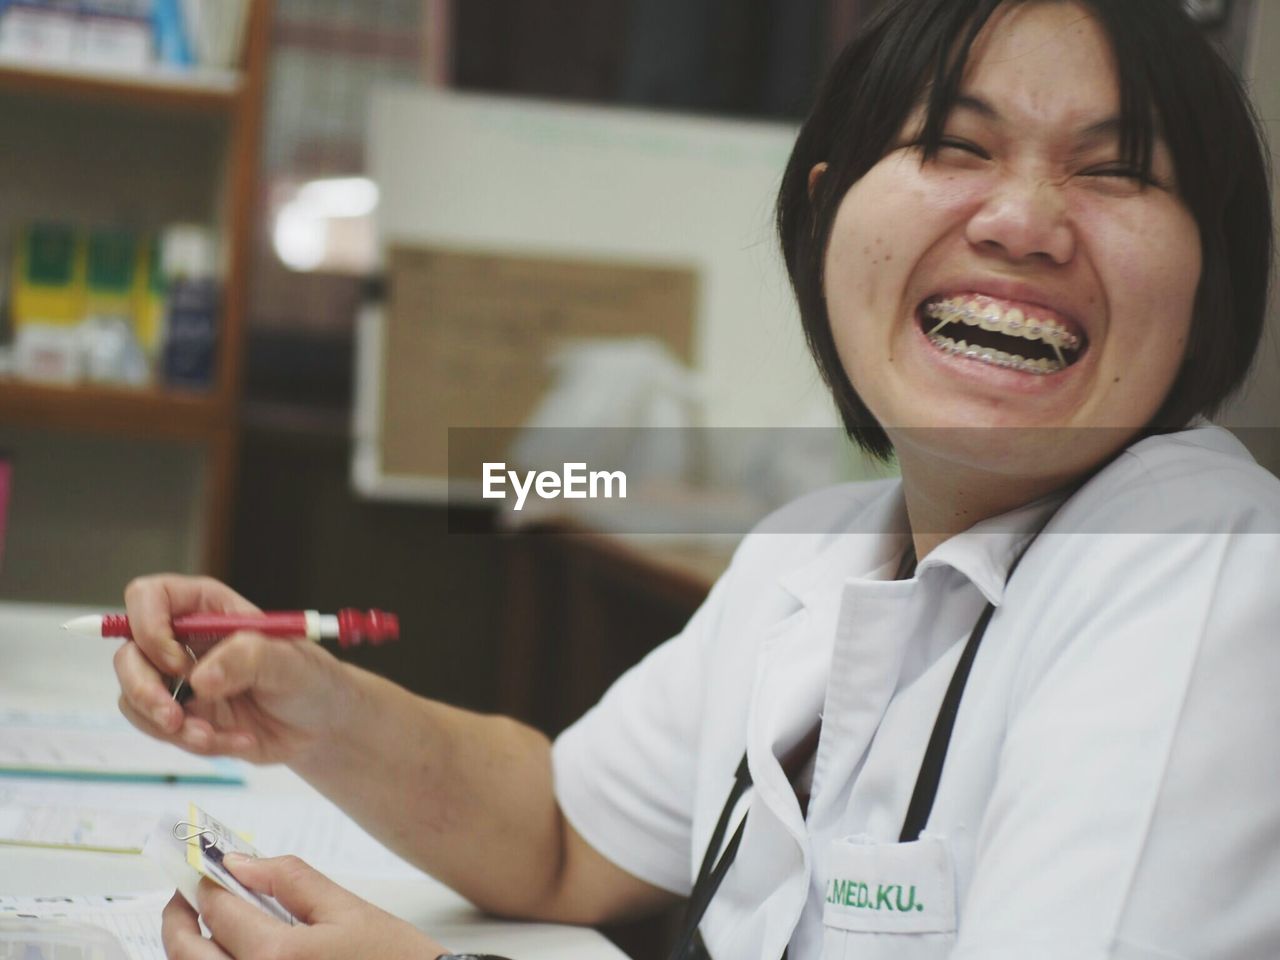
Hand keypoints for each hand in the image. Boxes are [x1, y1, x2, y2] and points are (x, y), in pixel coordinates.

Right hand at [114, 574, 351, 763]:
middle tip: (174, 716)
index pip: (149, 596)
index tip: (178, 663)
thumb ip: (249, 658)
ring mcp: (179, 679)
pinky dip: (192, 742)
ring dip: (170, 725)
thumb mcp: (290, 662)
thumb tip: (200, 678)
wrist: (319, 724)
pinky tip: (235, 741)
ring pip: (134, 697)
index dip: (148, 626)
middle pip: (128, 652)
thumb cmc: (309, 678)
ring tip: (213, 736)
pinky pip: (160, 730)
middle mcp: (184, 640)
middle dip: (143, 689)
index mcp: (208, 608)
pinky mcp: (183, 714)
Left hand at [161, 854, 450, 959]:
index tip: (204, 868)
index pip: (216, 908)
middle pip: (185, 952)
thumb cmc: (390, 959)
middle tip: (186, 895)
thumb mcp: (345, 908)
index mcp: (275, 956)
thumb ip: (288, 878)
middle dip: (178, 916)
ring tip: (206, 925)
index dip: (205, 881)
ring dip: (190, 947)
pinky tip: (231, 951)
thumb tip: (238, 863)